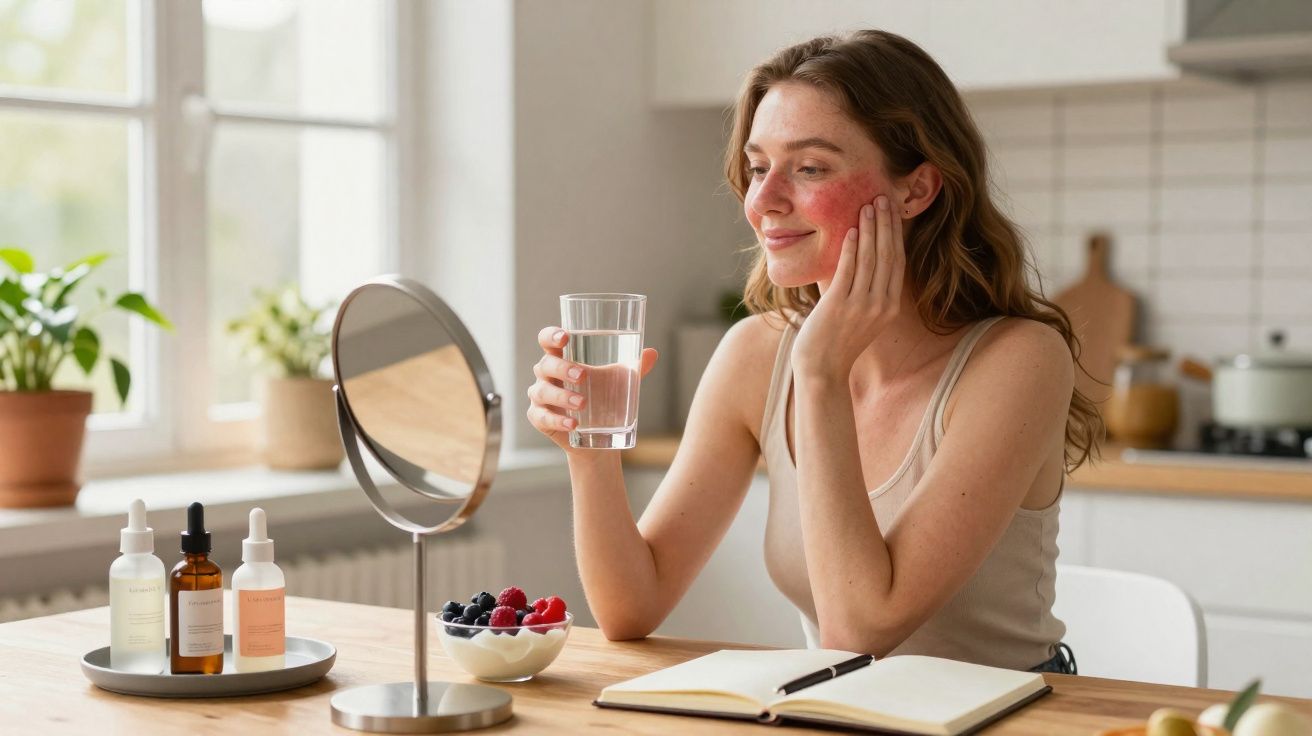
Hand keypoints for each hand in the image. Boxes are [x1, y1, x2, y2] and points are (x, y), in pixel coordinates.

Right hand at [527, 326, 658, 451]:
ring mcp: (540, 397)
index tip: (565, 337)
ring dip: (562, 396)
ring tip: (582, 403)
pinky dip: (557, 420)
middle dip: (562, 368)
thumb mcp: (620, 382)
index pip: (547, 340)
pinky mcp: (539, 418)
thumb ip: (634, 367)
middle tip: (583, 376)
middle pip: (545, 364)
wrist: (598, 438)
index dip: (551, 336)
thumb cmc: (604, 400)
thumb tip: (652, 352)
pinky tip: (573, 424)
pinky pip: (542, 417)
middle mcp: (546, 374)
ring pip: (542, 391)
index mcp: (561, 358)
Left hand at [792, 195, 905, 380]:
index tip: (893, 211)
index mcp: (889, 307)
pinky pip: (848, 270)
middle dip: (886, 224)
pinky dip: (851, 248)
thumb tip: (858, 260)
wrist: (822, 371)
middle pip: (887, 255)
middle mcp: (881, 305)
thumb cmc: (836, 343)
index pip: (897, 262)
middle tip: (883, 197)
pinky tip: (851, 229)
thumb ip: (864, 292)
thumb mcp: (860, 317)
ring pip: (870, 259)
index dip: (895, 234)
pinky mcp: (839, 305)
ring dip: (869, 229)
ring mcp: (861, 306)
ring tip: (867, 205)